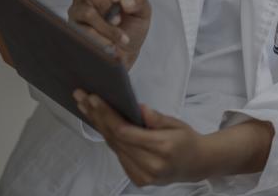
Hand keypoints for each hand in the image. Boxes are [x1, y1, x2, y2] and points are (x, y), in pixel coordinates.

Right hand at [67, 0, 150, 68]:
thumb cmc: (131, 29)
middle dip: (103, 1)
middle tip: (117, 17)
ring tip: (121, 37)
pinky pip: (85, 31)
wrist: (125, 56)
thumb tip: (124, 1)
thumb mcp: (143, 12)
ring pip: (86, 10)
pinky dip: (103, 39)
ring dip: (107, 26)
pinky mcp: (73, 29)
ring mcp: (77, 11)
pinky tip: (112, 46)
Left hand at [73, 91, 206, 186]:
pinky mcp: (139, 180)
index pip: (125, 132)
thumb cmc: (186, 140)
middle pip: (116, 139)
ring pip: (115, 147)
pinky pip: (119, 155)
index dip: (107, 115)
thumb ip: (157, 118)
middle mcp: (151, 166)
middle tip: (82, 97)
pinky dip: (108, 138)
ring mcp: (144, 176)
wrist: (196, 164)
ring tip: (85, 107)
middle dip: (97, 116)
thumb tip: (138, 109)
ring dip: (98, 126)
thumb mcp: (177, 124)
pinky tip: (98, 122)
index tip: (94, 98)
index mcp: (163, 148)